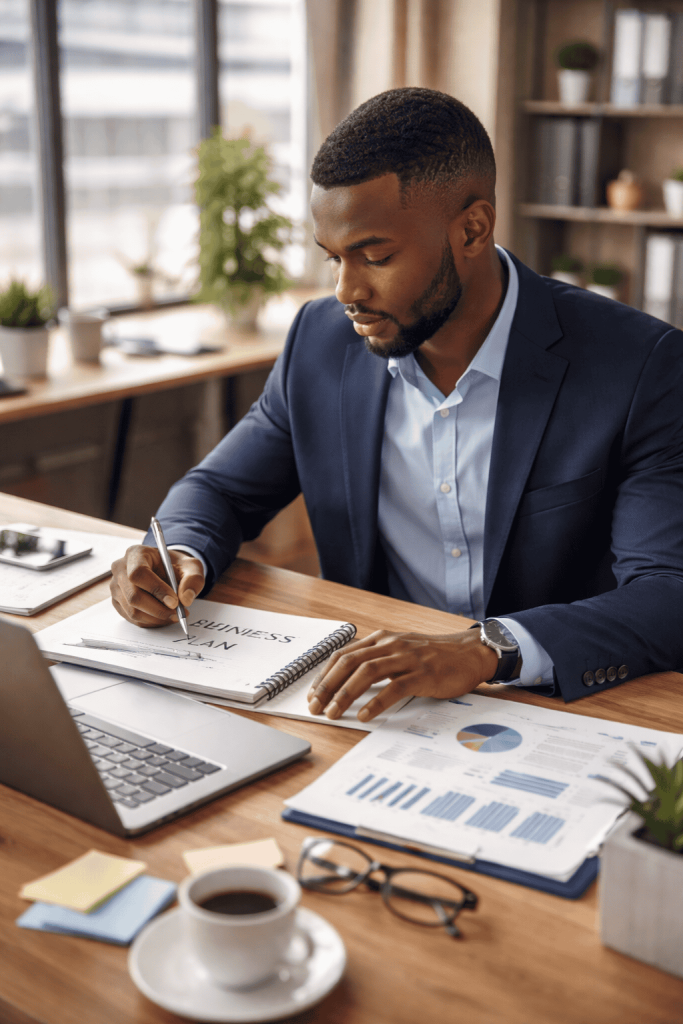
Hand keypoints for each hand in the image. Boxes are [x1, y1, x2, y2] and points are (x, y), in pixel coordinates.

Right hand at [110, 544, 204, 626]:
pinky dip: (151, 622)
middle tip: (178, 614)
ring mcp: (116, 587)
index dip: (156, 589)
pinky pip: (132, 618)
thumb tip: (186, 598)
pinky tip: (164, 617)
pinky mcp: (117, 602)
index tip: (174, 601)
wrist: (165, 571)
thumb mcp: (191, 566)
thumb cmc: (175, 566)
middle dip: (158, 609)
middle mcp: (120, 569)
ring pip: (133, 611)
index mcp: (135, 554)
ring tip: (174, 615)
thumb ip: (193, 579)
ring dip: (157, 618)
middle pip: (134, 596)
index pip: (138, 573)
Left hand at [307, 629, 497, 721]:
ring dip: (345, 694)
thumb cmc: (433, 656)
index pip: (343, 654)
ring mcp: (407, 658)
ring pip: (367, 673)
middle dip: (327, 686)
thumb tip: (347, 682)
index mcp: (382, 639)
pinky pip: (394, 688)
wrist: (469, 653)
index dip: (324, 675)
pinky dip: (376, 702)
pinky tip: (365, 714)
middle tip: (315, 706)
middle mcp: (390, 645)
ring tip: (334, 712)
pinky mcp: (423, 673)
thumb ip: (376, 660)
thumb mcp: (400, 651)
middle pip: (349, 663)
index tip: (313, 694)